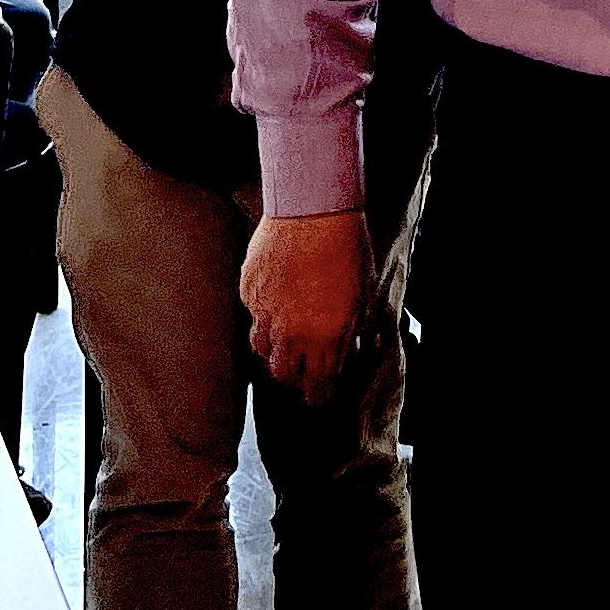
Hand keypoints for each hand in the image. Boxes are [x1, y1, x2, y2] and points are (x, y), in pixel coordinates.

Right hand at [242, 210, 373, 405]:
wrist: (313, 211)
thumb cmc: (346, 249)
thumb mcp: (362, 295)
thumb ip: (349, 328)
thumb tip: (345, 347)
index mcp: (325, 337)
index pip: (317, 384)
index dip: (317, 395)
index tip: (317, 398)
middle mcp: (291, 332)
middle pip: (281, 374)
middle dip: (292, 375)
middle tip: (300, 368)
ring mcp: (264, 312)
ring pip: (261, 348)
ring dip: (274, 346)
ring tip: (286, 335)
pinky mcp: (248, 292)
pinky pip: (252, 314)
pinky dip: (263, 313)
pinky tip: (276, 298)